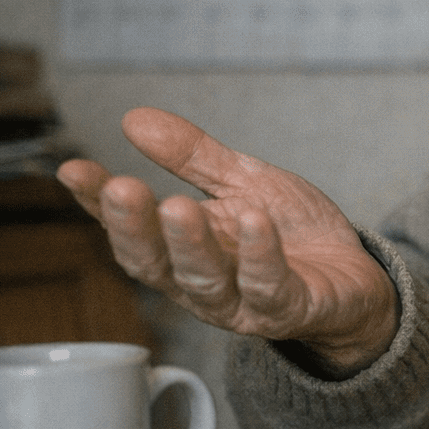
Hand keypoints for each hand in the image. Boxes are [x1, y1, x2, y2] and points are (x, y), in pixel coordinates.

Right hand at [56, 108, 397, 377]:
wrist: (354, 277)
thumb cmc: (291, 234)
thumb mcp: (244, 184)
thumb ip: (194, 157)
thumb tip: (135, 118)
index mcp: (183, 251)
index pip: (130, 230)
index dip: (98, 204)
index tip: (73, 170)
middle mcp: (202, 283)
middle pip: (155, 264)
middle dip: (134, 227)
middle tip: (121, 189)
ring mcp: (243, 303)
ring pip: (205, 282)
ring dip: (190, 244)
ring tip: (177, 206)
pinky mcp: (290, 309)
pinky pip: (269, 287)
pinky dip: (259, 255)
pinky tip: (254, 222)